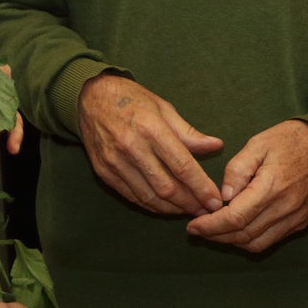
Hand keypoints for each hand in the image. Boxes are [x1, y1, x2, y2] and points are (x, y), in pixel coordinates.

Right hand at [79, 74, 224, 215]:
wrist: (91, 96)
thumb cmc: (132, 99)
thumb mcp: (163, 108)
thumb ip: (188, 132)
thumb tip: (216, 145)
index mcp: (151, 129)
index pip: (182, 166)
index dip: (201, 187)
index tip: (215, 201)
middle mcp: (132, 148)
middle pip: (167, 187)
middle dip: (190, 203)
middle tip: (206, 211)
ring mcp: (115, 162)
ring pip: (149, 197)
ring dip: (172, 209)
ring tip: (189, 211)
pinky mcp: (104, 172)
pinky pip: (131, 196)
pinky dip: (151, 205)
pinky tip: (165, 207)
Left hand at [186, 120, 307, 254]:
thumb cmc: (288, 140)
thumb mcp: (257, 144)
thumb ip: (237, 170)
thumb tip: (223, 196)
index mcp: (271, 187)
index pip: (236, 218)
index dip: (211, 226)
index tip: (193, 226)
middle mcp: (285, 208)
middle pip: (243, 235)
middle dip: (216, 236)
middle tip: (198, 229)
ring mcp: (295, 218)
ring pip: (256, 243)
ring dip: (231, 241)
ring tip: (214, 231)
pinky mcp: (300, 222)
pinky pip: (270, 240)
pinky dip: (249, 240)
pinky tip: (237, 229)